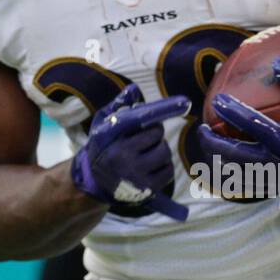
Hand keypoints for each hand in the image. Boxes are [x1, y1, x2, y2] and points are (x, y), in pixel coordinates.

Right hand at [71, 83, 190, 221]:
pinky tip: (152, 166)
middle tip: (145, 138)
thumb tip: (134, 90)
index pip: (141, 120)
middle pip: (157, 135)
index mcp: (114, 141)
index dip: (162, 110)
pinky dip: (165, 166)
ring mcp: (137, 176)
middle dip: (154, 133)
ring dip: (160, 149)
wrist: (95, 181)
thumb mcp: (103, 125)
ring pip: (165, 152)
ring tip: (147, 152)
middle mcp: (125, 159)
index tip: (185, 103)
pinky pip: (169, 171)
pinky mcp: (147, 189)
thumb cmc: (102, 147)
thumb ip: (118, 106)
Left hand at [199, 56, 279, 198]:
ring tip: (209, 148)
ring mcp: (277, 175)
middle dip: (214, 144)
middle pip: (234, 155)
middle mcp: (278, 161)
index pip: (251, 124)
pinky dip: (235, 174)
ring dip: (220, 161)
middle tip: (201, 130)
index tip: (217, 101)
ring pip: (238, 173)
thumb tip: (277, 65)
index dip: (232, 112)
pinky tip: (227, 165)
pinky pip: (250, 182)